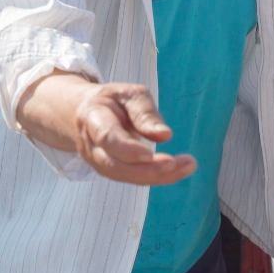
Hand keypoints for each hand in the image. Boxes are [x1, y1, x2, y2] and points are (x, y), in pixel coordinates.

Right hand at [67, 81, 196, 185]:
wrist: (86, 111)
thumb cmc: (112, 100)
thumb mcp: (129, 94)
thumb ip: (145, 113)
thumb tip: (165, 135)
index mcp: (93, 117)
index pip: (107, 137)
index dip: (127, 149)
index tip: (150, 153)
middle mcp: (91, 145)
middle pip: (115, 164)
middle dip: (147, 169)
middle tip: (176, 163)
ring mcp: (97, 162)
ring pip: (125, 176)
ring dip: (157, 175)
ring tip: (187, 166)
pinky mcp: (110, 171)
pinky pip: (133, 178)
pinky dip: (156, 176)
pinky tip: (178, 169)